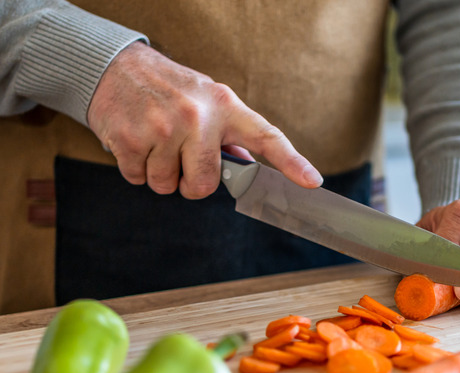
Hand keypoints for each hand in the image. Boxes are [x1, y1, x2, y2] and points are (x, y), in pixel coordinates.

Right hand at [87, 42, 321, 198]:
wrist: (114, 66)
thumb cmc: (168, 90)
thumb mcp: (207, 101)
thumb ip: (229, 135)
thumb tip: (246, 167)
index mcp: (225, 106)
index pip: (266, 137)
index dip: (292, 162)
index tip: (313, 182)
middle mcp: (198, 117)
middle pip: (205, 184)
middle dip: (190, 182)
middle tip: (180, 158)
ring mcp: (164, 128)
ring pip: (168, 186)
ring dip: (159, 174)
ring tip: (155, 142)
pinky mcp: (132, 140)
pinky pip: (138, 179)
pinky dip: (135, 168)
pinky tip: (135, 141)